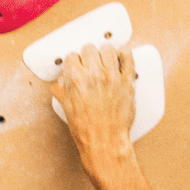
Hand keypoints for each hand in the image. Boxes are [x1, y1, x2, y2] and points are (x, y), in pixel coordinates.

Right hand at [53, 44, 136, 164]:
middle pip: (89, 49)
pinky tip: (120, 58)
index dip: (73, 61)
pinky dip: (124, 54)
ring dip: (104, 53)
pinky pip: (128, 57)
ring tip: (104, 61)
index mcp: (76, 80)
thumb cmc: (86, 129)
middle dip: (87, 55)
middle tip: (89, 63)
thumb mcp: (65, 108)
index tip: (76, 65)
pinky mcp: (127, 80)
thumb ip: (62, 91)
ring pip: (107, 49)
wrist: (104, 140)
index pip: (72, 57)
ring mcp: (112, 76)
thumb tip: (61, 84)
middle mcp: (94, 74)